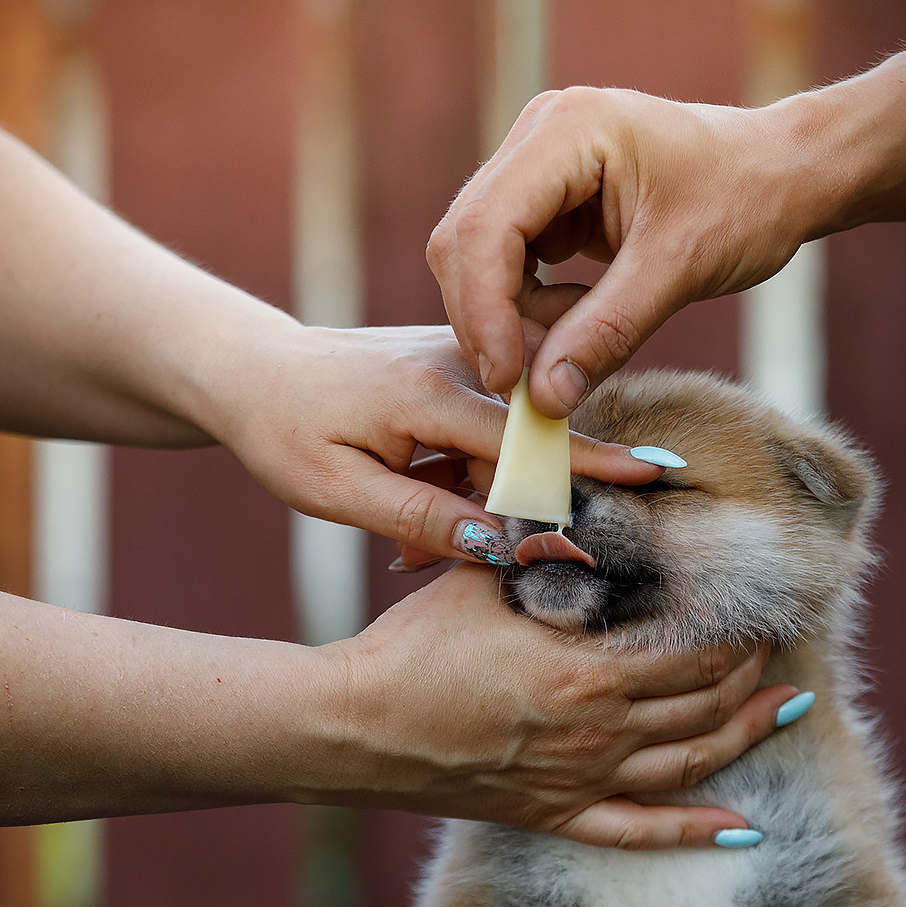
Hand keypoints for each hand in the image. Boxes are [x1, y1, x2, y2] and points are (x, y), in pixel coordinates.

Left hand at [211, 322, 667, 562]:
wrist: (252, 370)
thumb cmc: (284, 431)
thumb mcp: (336, 493)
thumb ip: (421, 517)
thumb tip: (496, 546)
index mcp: (428, 393)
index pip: (526, 436)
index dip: (591, 462)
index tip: (653, 476)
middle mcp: (458, 363)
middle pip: (535, 436)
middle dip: (532, 496)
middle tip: (496, 548)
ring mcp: (462, 358)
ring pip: (515, 433)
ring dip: (489, 489)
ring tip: (406, 527)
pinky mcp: (460, 366)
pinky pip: (494, 423)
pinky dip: (475, 470)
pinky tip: (416, 500)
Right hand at [321, 565, 800, 846]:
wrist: (355, 728)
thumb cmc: (413, 645)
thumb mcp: (482, 574)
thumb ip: (545, 540)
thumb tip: (594, 498)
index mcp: (588, 672)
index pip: (692, 652)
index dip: (735, 631)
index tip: (759, 606)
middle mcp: (599, 733)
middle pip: (704, 705)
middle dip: (750, 673)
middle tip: (776, 644)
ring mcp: (580, 781)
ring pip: (690, 766)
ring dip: (748, 736)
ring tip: (791, 710)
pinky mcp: (555, 814)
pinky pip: (640, 832)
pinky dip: (695, 832)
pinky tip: (742, 831)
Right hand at [429, 88, 818, 416]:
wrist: (782, 174)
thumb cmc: (746, 200)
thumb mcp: (680, 270)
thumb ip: (607, 333)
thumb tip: (543, 398)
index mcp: (568, 130)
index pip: (487, 226)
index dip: (485, 310)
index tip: (508, 381)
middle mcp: (539, 135)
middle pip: (466, 239)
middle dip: (487, 320)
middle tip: (526, 387)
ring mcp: (538, 163)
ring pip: (479, 255)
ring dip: (506, 317)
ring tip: (563, 353)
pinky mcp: (548, 197)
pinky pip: (508, 261)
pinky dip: (527, 307)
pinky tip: (573, 325)